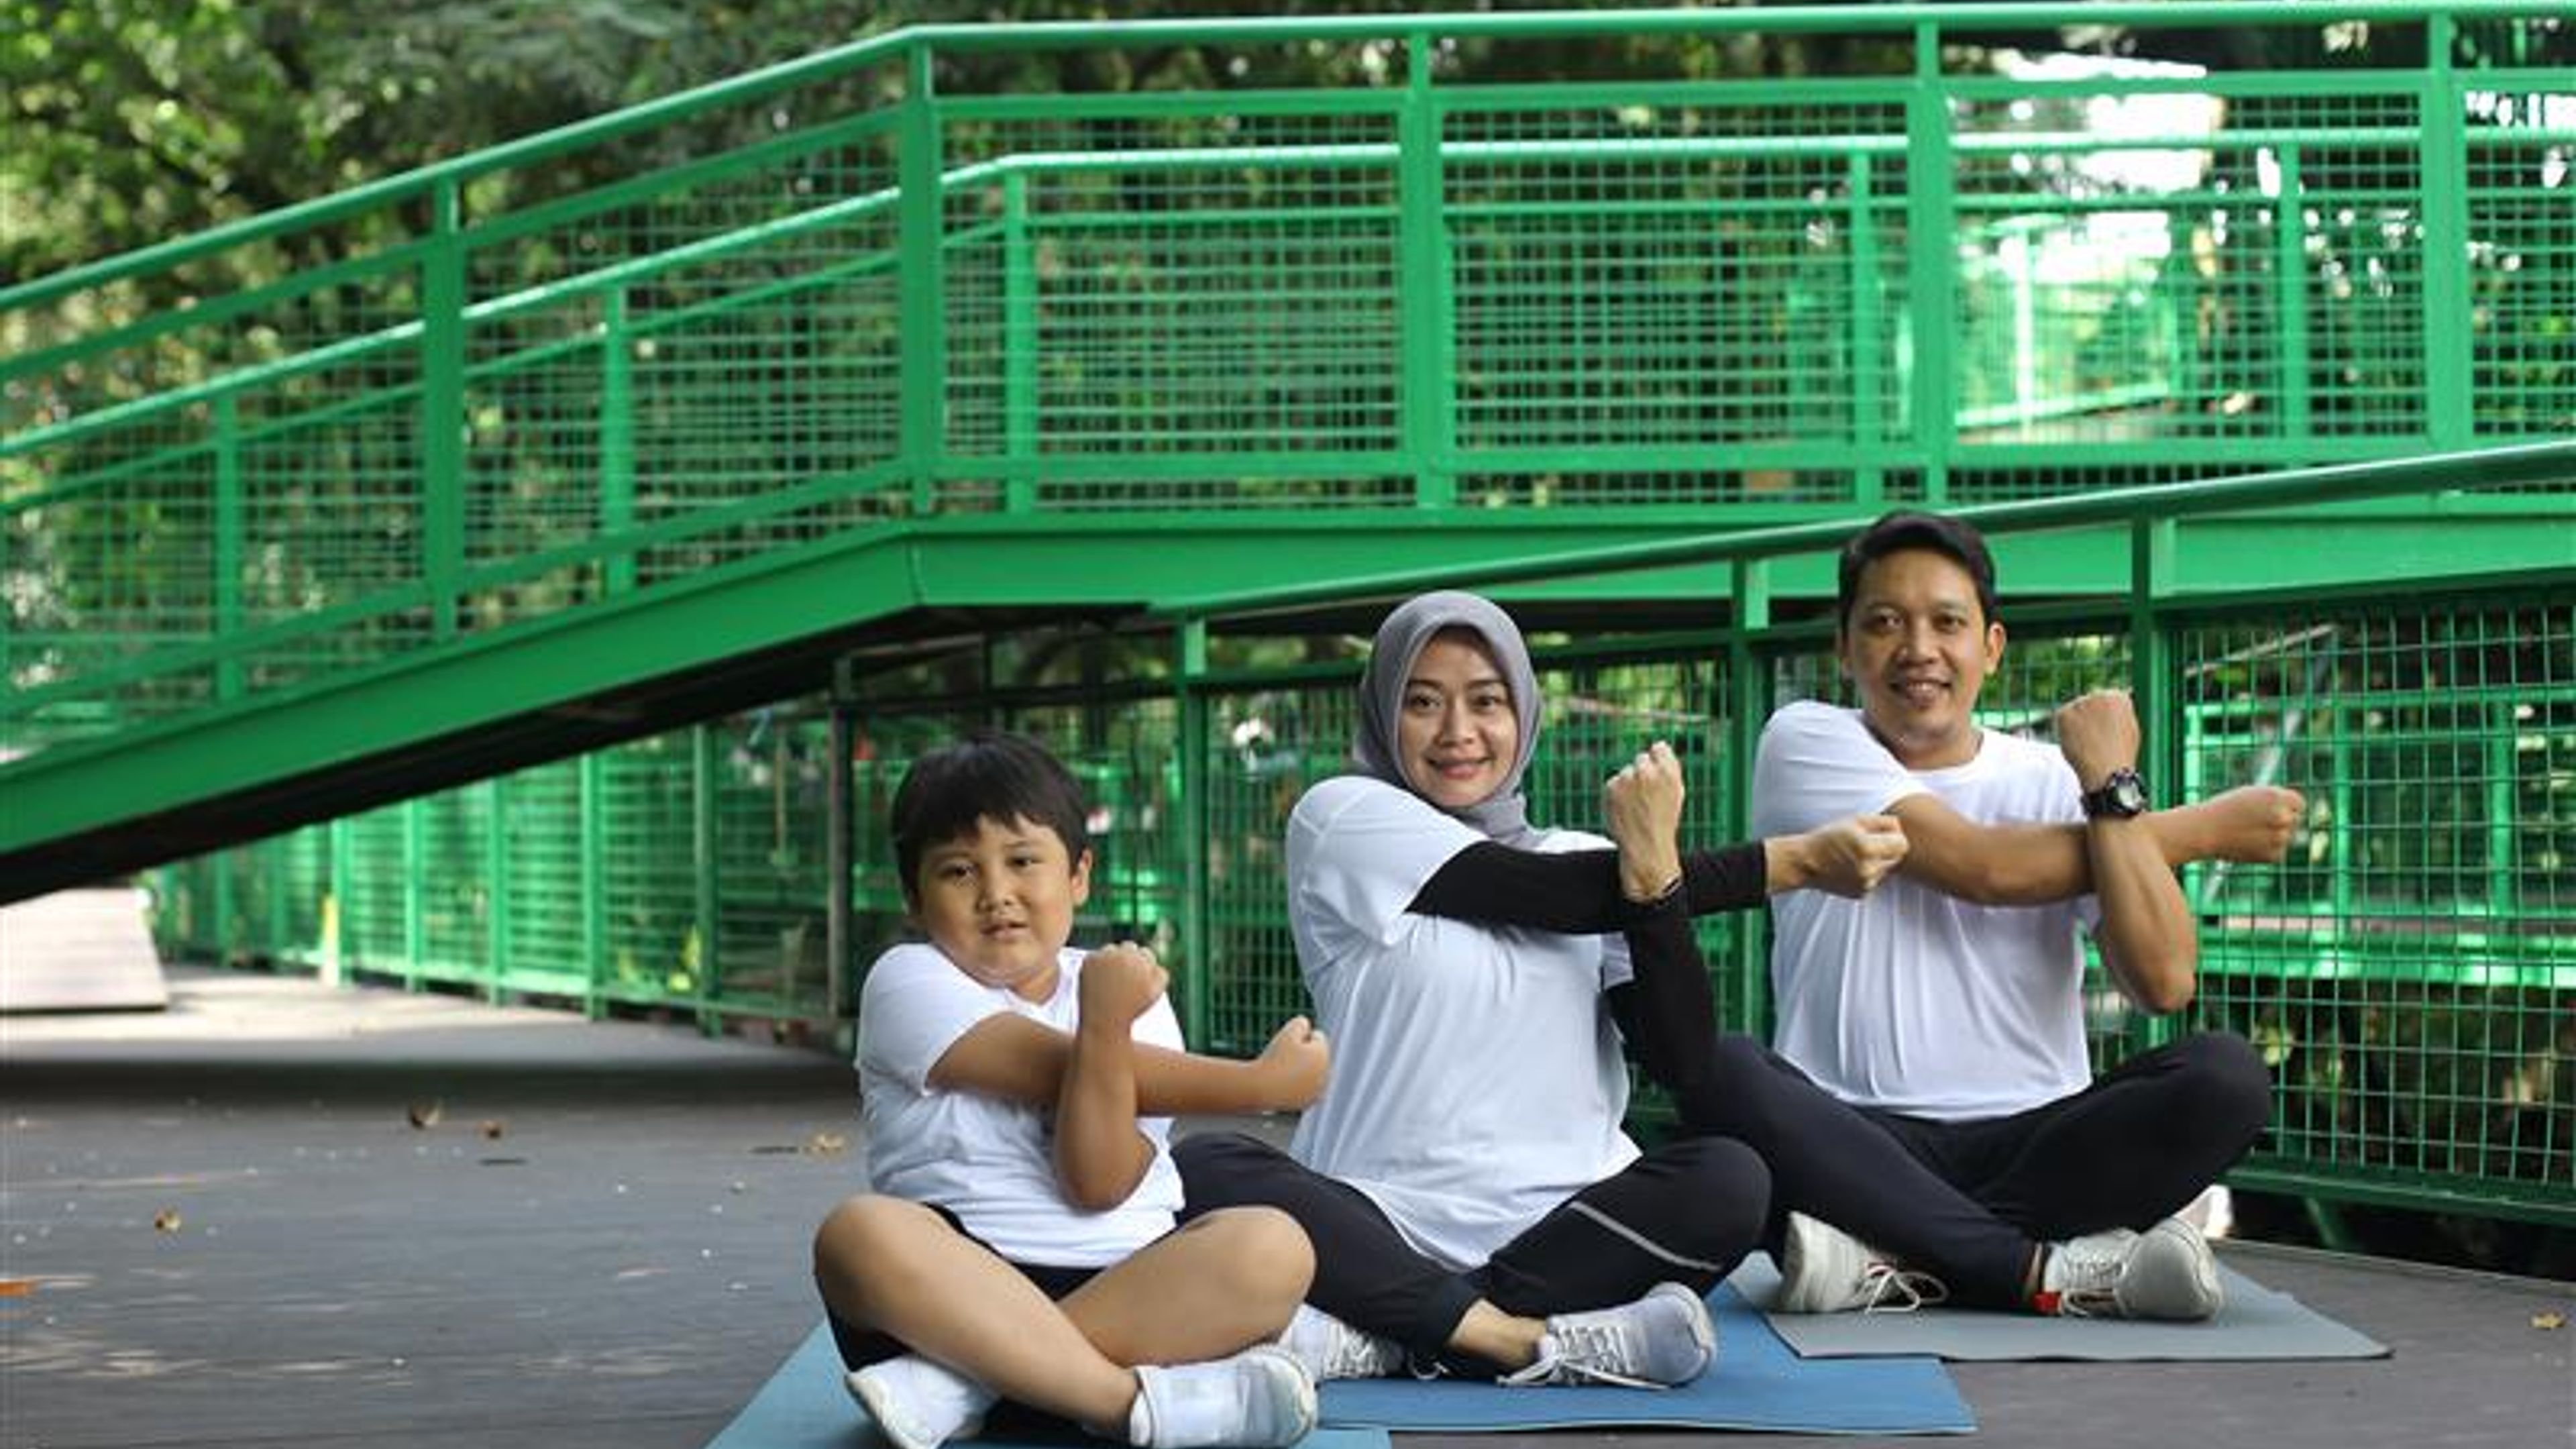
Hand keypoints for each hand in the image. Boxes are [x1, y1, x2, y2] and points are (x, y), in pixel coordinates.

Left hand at [1078, 941, 1166, 1026]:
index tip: (1136, 978)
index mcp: (1143, 960)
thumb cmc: (1131, 1010)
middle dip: (1128, 958)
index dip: (1142, 965)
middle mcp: (1125, 954)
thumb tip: (1154, 961)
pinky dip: (1096, 965)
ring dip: (1112, 959)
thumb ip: (1160, 974)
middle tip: (1123, 977)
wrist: (1104, 1022)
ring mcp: (1105, 956)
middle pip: (1130, 946)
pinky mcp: (1089, 960)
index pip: (1146, 953)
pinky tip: (1098, 981)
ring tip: (1110, 982)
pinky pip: (1094, 956)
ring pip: (1111, 949)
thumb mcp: (1154, 993)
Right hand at [1250, 1015, 1329, 1109]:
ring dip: (1300, 1070)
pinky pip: (1304, 1088)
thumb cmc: (1275, 1058)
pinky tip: (1284, 1085)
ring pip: (1310, 1072)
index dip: (1299, 1037)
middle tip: (1283, 1060)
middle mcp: (1326, 1072)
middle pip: (1315, 1055)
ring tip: (1282, 1072)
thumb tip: (1306, 1024)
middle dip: (1303, 1054)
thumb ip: (1301, 1023)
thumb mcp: (1287, 1032)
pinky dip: (1296, 1085)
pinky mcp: (1310, 1102)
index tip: (1287, 1045)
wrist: (1262, 1089)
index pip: (1317, 1037)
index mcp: (1324, 1053)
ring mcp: (1319, 1088)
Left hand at [1603, 741, 1685, 900]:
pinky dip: (1616, 795)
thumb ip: (1668, 767)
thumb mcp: (1676, 792)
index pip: (1659, 748)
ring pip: (1625, 772)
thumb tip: (1657, 744)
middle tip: (1645, 797)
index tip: (1657, 776)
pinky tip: (1624, 810)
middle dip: (1641, 772)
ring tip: (1636, 807)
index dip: (1657, 761)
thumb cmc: (1663, 821)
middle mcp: (1647, 772)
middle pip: (1640, 759)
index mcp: (1668, 771)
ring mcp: (1627, 779)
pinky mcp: (1611, 787)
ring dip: (1628, 785)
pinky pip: (1613, 783)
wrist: (1645, 847)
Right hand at [1781, 814, 1909, 897]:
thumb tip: (1899, 828)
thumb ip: (1883, 822)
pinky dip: (1868, 873)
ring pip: (1886, 869)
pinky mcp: (1861, 894)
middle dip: (1887, 849)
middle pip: (1897, 858)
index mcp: (1867, 849)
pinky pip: (1875, 880)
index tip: (1883, 835)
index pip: (1903, 844)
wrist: (1805, 862)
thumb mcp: (1854, 820)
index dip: (1895, 837)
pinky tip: (1851, 867)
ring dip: (1877, 862)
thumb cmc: (1828, 838)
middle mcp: (1869, 870)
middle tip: (1868, 843)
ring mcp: (1865, 884)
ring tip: (1856, 856)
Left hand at [2055, 690, 2140, 787]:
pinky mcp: (2064, 712)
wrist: (2107, 770)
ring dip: (2077, 723)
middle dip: (2088, 717)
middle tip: (2094, 739)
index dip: (2102, 718)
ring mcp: (2081, 702)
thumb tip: (2113, 705)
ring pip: (2075, 711)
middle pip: (2088, 703)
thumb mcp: (2128, 727)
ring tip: (2088, 743)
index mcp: (2119, 696)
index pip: (2105, 699)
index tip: (2104, 732)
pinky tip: (2077, 743)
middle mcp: (2100, 694)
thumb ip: (2119, 712)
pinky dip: (2065, 730)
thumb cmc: (2120, 754)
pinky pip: (2062, 718)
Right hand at [2201, 785, 2303, 862]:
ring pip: (2285, 837)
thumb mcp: (2252, 797)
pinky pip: (2277, 852)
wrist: (2204, 831)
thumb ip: (2276, 803)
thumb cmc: (2225, 809)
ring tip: (2246, 833)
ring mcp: (2280, 838)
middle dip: (2279, 822)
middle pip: (2293, 820)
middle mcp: (2282, 816)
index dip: (2286, 807)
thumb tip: (2296, 816)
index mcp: (2277, 797)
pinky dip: (2265, 850)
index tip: (2274, 810)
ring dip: (2271, 836)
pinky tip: (2246, 845)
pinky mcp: (2274, 855)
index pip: (2299, 804)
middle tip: (2254, 823)